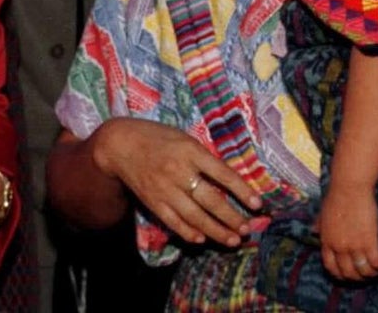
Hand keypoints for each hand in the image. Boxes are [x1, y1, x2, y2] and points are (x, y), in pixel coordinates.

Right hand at [91, 118, 261, 247]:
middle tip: (248, 229)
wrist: (119, 144)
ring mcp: (165, 189)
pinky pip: (174, 222)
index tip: (257, 204)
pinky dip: (188, 232)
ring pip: (195, 216)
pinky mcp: (153, 202)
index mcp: (190, 150)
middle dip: (232, 218)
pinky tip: (202, 239)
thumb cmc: (157, 137)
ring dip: (216, 231)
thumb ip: (203, 157)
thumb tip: (229, 179)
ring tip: (233, 240)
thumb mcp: (183, 138)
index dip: (242, 190)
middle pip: (211, 200)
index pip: (222, 173)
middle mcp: (179, 171)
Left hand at [316, 179, 377, 280]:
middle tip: (364, 275)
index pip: (330, 266)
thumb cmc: (336, 196)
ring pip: (362, 271)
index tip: (347, 276)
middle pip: (348, 273)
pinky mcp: (369, 241)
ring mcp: (354, 245)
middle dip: (357, 278)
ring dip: (370, 274)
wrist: (349, 187)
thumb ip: (319, 225)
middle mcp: (339, 246)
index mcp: (326, 240)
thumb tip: (313, 231)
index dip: (339, 275)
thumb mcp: (323, 213)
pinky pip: (375, 263)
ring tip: (375, 271)